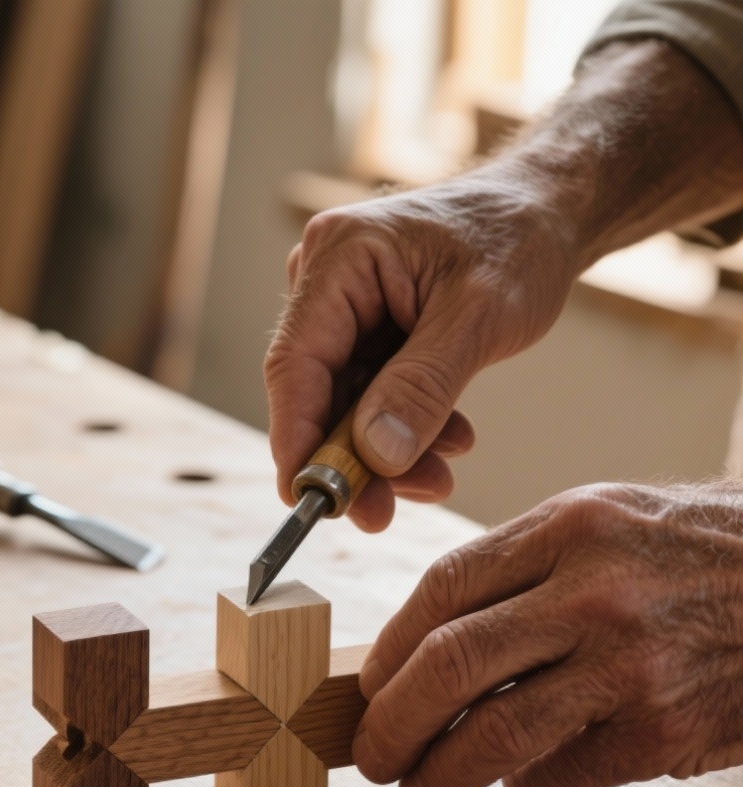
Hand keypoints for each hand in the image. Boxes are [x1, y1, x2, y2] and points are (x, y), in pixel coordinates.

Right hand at [265, 175, 578, 530]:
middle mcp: (326, 280)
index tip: (308, 499)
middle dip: (351, 459)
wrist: (552, 212)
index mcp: (339, 257)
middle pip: (317, 392)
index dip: (296, 439)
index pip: (295, 365)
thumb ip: (423, 387)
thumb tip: (375, 454)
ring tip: (437, 478)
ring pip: (346, 404)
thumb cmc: (520, 240)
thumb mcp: (480, 317)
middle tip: (381, 514)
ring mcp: (344, 307)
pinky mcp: (368, 330)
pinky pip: (372, 396)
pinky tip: (448, 442)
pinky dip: (405, 428)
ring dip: (385, 451)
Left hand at [353, 482, 742, 786]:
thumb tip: (430, 646)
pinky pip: (559, 774)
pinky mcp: (664, 732)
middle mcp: (592, 593)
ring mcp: (630, 665)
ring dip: (439, 774)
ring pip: (494, 734)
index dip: (388, 650)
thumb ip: (525, 570)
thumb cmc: (706, 554)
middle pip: (449, 665)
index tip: (367, 686)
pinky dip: (524, 786)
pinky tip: (517, 783)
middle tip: (371, 756)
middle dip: (390, 722)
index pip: (442, 590)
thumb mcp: (611, 522)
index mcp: (568, 528)